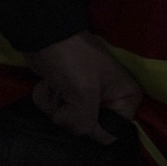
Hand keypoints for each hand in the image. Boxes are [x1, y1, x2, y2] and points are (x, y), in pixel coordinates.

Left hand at [25, 32, 144, 142]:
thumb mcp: (83, 92)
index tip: (81, 107)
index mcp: (126, 99)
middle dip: (70, 112)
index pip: (111, 133)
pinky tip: (46, 82)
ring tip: (56, 83)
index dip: (91, 126)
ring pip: (68, 119)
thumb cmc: (69, 57)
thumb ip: (83, 121)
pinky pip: (54, 108)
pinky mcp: (65, 91)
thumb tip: (73, 127)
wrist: (40, 31)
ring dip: (55, 103)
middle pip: (87, 128)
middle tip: (66, 92)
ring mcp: (86, 96)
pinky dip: (45, 97)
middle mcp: (110, 100)